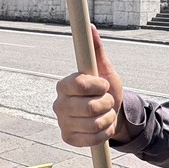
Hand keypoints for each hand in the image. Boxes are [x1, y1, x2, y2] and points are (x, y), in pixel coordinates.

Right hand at [53, 25, 129, 146]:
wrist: (110, 113)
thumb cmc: (105, 89)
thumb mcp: (104, 69)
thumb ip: (96, 50)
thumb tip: (91, 28)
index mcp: (64, 85)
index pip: (80, 84)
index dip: (98, 86)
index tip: (104, 85)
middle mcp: (58, 104)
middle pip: (90, 107)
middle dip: (106, 103)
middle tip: (106, 100)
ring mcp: (62, 122)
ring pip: (94, 123)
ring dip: (108, 118)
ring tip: (106, 113)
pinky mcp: (68, 138)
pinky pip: (92, 139)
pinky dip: (104, 132)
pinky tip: (102, 126)